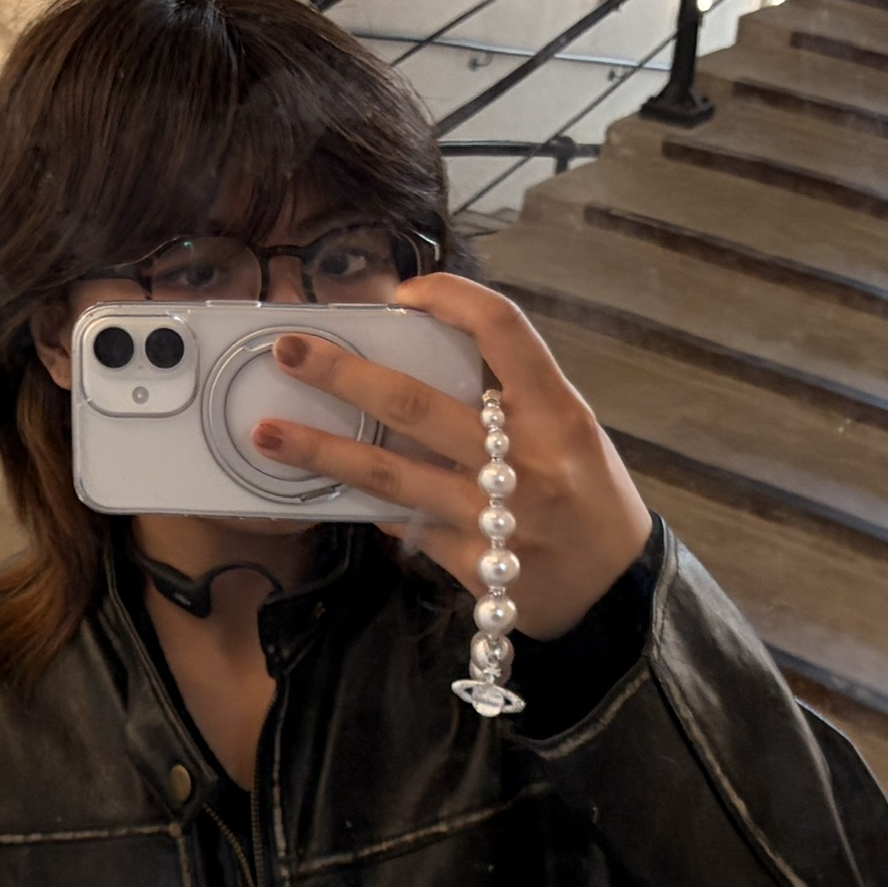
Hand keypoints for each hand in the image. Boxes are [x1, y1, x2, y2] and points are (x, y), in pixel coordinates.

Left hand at [241, 274, 654, 640]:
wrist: (619, 596)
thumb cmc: (591, 500)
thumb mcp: (570, 433)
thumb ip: (510, 402)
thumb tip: (418, 377)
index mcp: (558, 412)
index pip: (504, 330)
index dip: (451, 299)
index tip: (402, 291)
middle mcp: (526, 460)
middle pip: (418, 404)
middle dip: (344, 375)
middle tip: (288, 351)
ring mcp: (495, 519)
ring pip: (392, 476)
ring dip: (323, 453)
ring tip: (267, 434)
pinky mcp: (474, 568)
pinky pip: (408, 530)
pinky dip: (376, 510)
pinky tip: (340, 498)